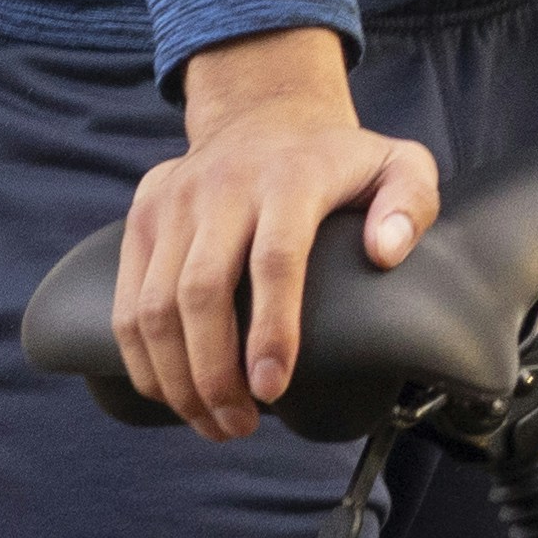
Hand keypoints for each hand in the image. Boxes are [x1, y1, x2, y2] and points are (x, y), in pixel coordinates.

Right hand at [121, 27, 441, 437]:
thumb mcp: (399, 164)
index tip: (272, 391)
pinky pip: (126, 301)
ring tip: (212, 423)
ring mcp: (174, 201)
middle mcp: (222, 186)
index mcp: (290, 177)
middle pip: (201, 293)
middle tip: (241, 426)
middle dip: (214, 374)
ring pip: (153, 305)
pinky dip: (141, 358)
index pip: (274, 260)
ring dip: (176, 378)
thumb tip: (385, 252)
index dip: (271, 331)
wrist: (263, 111)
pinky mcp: (142, 217)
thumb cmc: (340, 159)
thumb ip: (411, 202)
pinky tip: (169, 394)